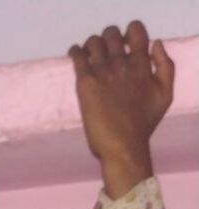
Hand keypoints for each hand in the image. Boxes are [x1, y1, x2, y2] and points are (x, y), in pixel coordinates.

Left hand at [68, 21, 174, 196]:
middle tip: (104, 52)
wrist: (123, 146)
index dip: (129, 33)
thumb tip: (156, 44)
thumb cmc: (144, 125)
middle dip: (107, 39)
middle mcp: (122, 63)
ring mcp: (103, 72)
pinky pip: (78, 56)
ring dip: (90, 45)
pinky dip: (75, 52)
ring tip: (88, 56)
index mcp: (142, 64)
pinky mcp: (86, 82)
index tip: (125, 44)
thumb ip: (165, 66)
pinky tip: (75, 56)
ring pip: (93, 42)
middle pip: (111, 34)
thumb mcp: (165, 94)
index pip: (136, 30)